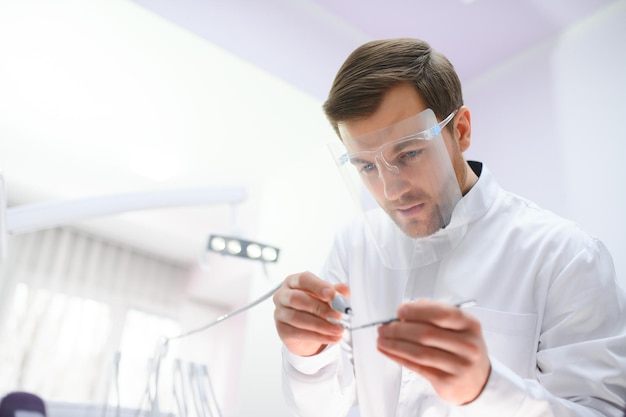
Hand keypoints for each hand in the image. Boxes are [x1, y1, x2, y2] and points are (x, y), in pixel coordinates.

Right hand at [273, 271, 348, 356]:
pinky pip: (298, 333)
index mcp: (293, 281)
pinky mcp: (282, 330)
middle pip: (297, 299)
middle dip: (319, 308)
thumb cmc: (316, 306)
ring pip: (297, 318)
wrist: (307, 329)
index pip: (303, 279)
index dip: (318, 286)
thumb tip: (344, 289)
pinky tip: (331, 337)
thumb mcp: (328, 297)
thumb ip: (336, 292)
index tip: (331, 294)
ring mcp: (280, 313)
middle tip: (337, 315)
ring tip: (338, 329)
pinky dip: (318, 336)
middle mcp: (282, 295)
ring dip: (321, 325)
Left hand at [376, 299, 490, 404]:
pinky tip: (388, 351)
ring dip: (395, 344)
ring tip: (381, 339)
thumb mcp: (459, 327)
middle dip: (399, 329)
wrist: (478, 381)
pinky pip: (417, 367)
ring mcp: (459, 365)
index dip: (417, 311)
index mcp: (470, 325)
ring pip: (419, 352)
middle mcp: (468, 345)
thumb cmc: (462, 349)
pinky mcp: (447, 382)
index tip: (400, 311)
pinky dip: (398, 357)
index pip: (441, 314)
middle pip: (426, 334)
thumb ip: (435, 314)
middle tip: (384, 327)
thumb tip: (406, 311)